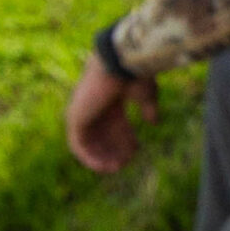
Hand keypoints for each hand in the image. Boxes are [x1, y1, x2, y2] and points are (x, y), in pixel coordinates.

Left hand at [66, 56, 158, 173]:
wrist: (120, 62)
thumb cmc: (134, 74)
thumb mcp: (146, 95)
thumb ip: (148, 109)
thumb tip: (154, 122)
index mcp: (110, 100)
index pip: (115, 125)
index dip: (126, 140)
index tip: (137, 151)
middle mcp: (94, 107)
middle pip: (102, 136)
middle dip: (115, 150)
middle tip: (126, 163)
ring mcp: (82, 113)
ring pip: (90, 142)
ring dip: (102, 157)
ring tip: (116, 167)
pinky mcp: (75, 119)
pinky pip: (78, 146)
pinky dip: (89, 158)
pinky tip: (104, 166)